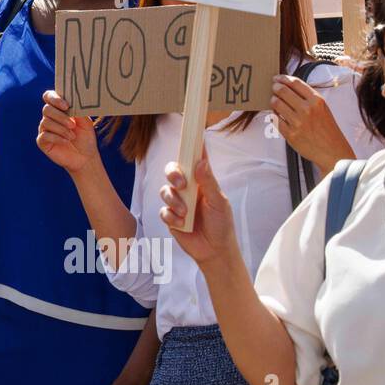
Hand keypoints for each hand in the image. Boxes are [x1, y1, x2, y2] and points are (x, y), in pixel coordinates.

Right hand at [36, 91, 99, 173]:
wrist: (85, 157)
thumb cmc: (85, 138)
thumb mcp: (86, 122)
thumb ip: (79, 111)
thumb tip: (73, 103)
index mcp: (58, 109)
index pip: (49, 97)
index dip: (55, 98)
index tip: (66, 105)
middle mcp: (49, 117)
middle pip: (47, 109)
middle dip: (60, 116)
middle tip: (73, 125)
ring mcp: (44, 129)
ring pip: (45, 122)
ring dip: (61, 129)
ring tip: (72, 136)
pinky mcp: (42, 141)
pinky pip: (44, 136)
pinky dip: (56, 137)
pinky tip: (66, 141)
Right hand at [158, 152, 239, 269]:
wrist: (214, 251)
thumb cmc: (221, 224)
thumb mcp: (219, 202)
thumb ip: (208, 182)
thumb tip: (201, 162)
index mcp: (201, 182)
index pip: (194, 160)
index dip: (191, 147)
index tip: (190, 134)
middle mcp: (188, 189)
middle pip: (172, 171)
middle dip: (173, 174)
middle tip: (181, 183)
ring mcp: (177, 202)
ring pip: (165, 191)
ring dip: (174, 201)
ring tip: (185, 213)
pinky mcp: (170, 217)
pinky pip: (163, 211)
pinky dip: (172, 217)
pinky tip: (182, 224)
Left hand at [270, 74, 353, 171]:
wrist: (332, 151)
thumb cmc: (327, 128)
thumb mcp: (323, 108)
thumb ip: (307, 97)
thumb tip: (287, 86)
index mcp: (317, 101)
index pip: (295, 83)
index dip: (283, 78)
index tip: (277, 78)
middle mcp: (307, 110)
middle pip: (282, 91)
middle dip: (275, 87)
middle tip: (273, 88)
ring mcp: (298, 122)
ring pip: (276, 104)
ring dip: (273, 101)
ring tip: (275, 101)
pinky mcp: (290, 134)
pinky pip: (275, 119)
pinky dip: (274, 115)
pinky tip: (277, 115)